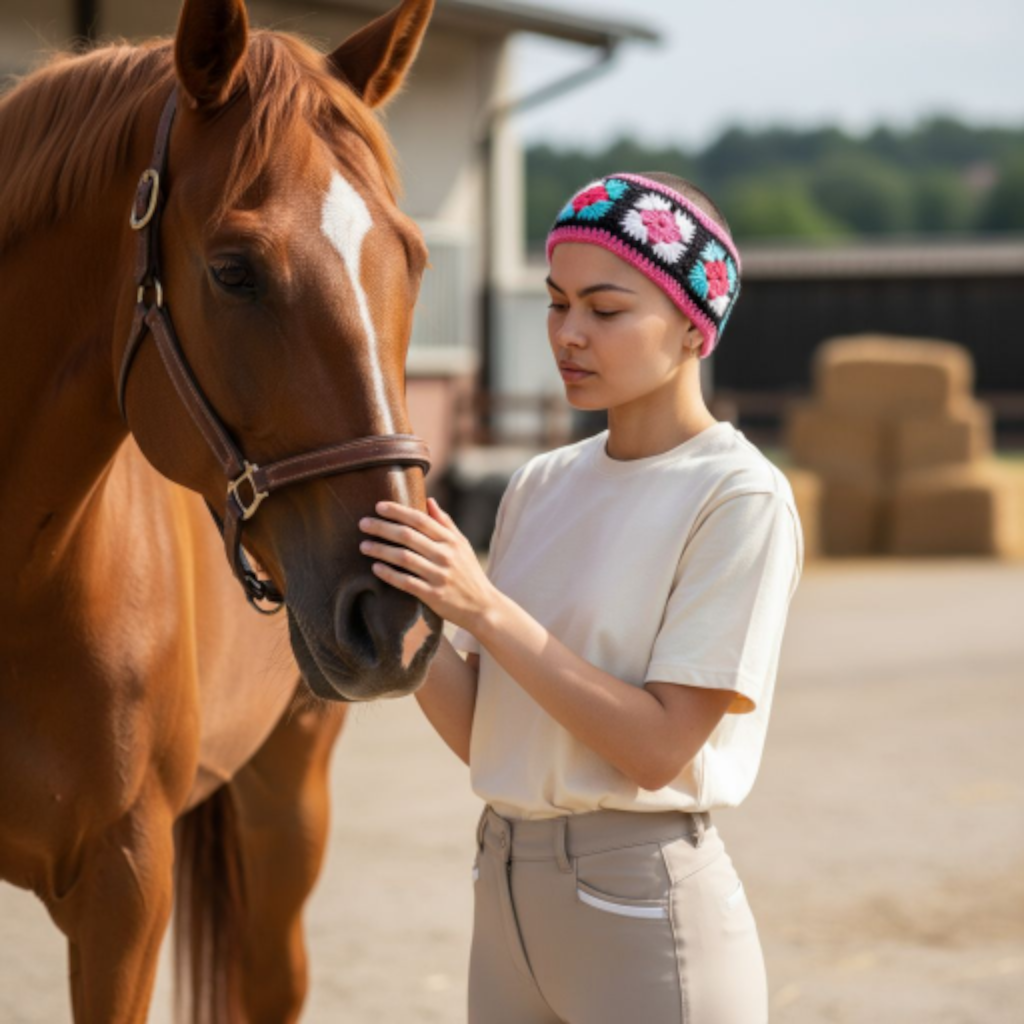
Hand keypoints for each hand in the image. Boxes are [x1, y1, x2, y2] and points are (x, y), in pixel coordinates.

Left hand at [358, 498, 497, 632]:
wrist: (483, 606)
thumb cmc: (468, 572)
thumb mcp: (462, 545)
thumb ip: (445, 523)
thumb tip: (429, 500)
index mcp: (451, 540)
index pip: (420, 520)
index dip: (398, 511)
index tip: (378, 506)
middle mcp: (445, 555)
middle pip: (408, 536)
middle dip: (382, 528)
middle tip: (363, 523)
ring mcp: (439, 575)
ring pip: (404, 558)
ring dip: (381, 550)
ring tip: (363, 546)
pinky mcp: (434, 595)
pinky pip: (406, 582)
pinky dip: (389, 574)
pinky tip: (375, 568)